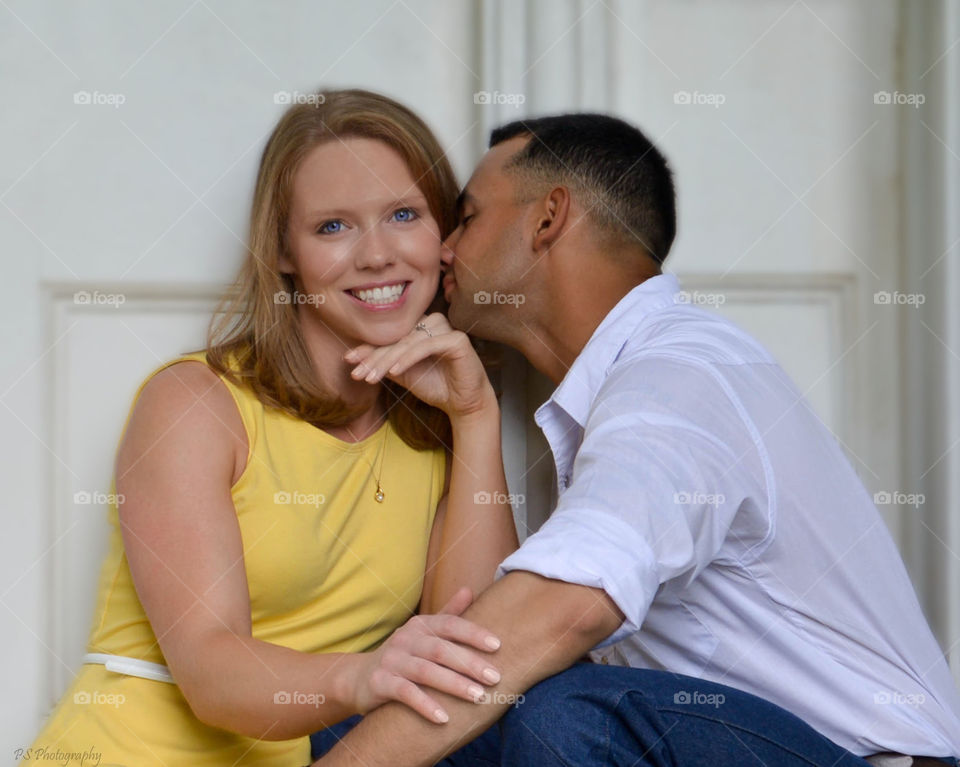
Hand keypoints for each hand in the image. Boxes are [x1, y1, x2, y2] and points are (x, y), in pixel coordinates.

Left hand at [343, 313, 494, 419]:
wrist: (463, 404)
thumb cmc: (436, 387)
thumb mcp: (403, 374)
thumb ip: (383, 363)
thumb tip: (353, 357)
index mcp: (420, 327)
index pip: (391, 336)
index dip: (369, 349)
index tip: (348, 361)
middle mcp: (433, 323)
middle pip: (398, 339)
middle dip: (374, 357)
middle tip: (357, 373)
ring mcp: (446, 329)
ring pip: (409, 342)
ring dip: (387, 360)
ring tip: (371, 377)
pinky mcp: (457, 340)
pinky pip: (426, 346)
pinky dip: (408, 359)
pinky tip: (394, 371)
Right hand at [349, 587, 501, 722]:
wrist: (359, 677)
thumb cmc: (403, 655)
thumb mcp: (423, 632)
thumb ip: (447, 614)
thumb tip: (469, 590)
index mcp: (420, 625)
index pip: (450, 624)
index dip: (473, 633)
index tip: (498, 646)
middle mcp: (405, 638)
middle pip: (441, 649)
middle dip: (470, 663)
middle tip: (495, 678)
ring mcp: (391, 660)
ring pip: (425, 671)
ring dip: (454, 684)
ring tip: (478, 697)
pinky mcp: (380, 682)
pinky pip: (405, 693)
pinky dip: (425, 705)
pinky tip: (444, 719)